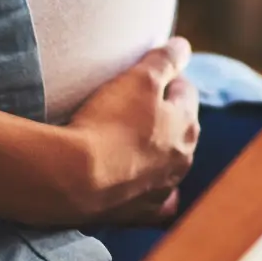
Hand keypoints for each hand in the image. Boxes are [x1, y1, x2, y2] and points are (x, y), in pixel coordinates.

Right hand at [65, 37, 199, 225]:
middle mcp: (183, 160)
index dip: (165, 78)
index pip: (184, 91)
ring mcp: (162, 189)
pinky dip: (151, 192)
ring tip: (127, 139)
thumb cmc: (110, 122)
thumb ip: (165, 59)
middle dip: (163, 114)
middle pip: (178, 127)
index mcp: (187, 125)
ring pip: (168, 164)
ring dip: (155, 150)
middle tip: (132, 104)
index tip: (144, 75)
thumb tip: (183, 46)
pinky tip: (140, 185)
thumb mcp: (140, 77)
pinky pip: (155, 203)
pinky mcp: (140, 214)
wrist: (74, 177)